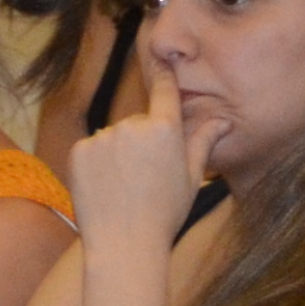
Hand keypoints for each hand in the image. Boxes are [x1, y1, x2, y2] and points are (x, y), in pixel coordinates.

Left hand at [66, 65, 206, 256]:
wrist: (124, 246)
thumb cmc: (165, 215)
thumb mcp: (192, 178)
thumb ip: (203, 142)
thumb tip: (225, 120)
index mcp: (164, 129)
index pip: (165, 92)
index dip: (164, 77)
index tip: (163, 59)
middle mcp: (132, 125)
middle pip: (138, 122)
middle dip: (142, 140)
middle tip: (146, 177)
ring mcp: (102, 137)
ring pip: (113, 136)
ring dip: (118, 152)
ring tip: (125, 187)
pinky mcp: (79, 150)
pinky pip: (91, 149)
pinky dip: (96, 164)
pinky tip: (105, 188)